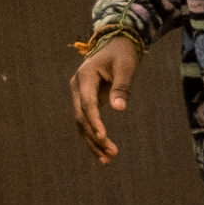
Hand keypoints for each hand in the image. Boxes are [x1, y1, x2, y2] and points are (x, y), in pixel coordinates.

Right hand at [69, 34, 142, 163]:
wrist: (116, 44)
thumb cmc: (122, 54)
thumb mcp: (126, 67)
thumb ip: (122, 87)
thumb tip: (119, 109)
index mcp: (84, 77)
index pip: (87, 104)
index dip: (94, 121)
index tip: (103, 136)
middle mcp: (77, 87)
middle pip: (81, 117)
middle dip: (95, 137)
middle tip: (112, 154)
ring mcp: (79, 95)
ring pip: (81, 123)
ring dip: (93, 141)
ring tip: (108, 160)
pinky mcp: (85, 101)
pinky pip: (86, 121)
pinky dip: (94, 136)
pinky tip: (103, 151)